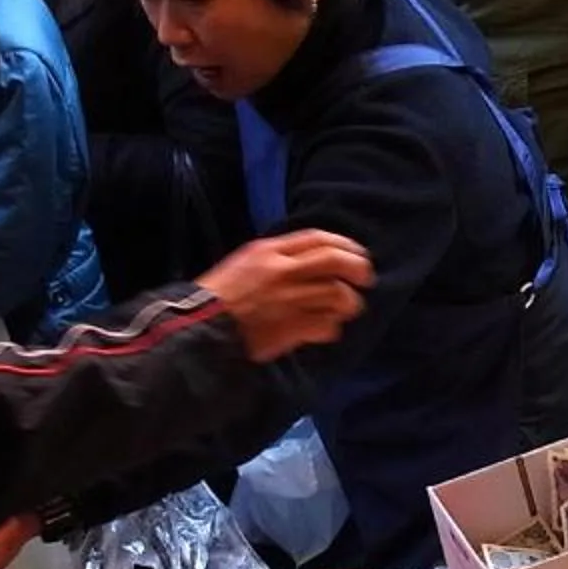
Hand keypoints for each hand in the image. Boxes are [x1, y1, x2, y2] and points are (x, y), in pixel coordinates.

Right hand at [198, 230, 371, 361]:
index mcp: (269, 251)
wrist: (201, 327)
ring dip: (348, 303)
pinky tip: (326, 329)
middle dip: (357, 268)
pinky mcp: (290, 328)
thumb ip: (277, 258)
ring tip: (347, 309)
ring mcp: (288, 300)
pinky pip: (326, 325)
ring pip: (337, 295)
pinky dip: (332, 328)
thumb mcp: (245, 263)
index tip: (358, 254)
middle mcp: (282, 272)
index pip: (318, 238)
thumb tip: (312, 259)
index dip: (345, 245)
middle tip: (366, 278)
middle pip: (334, 261)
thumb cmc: (219, 296)